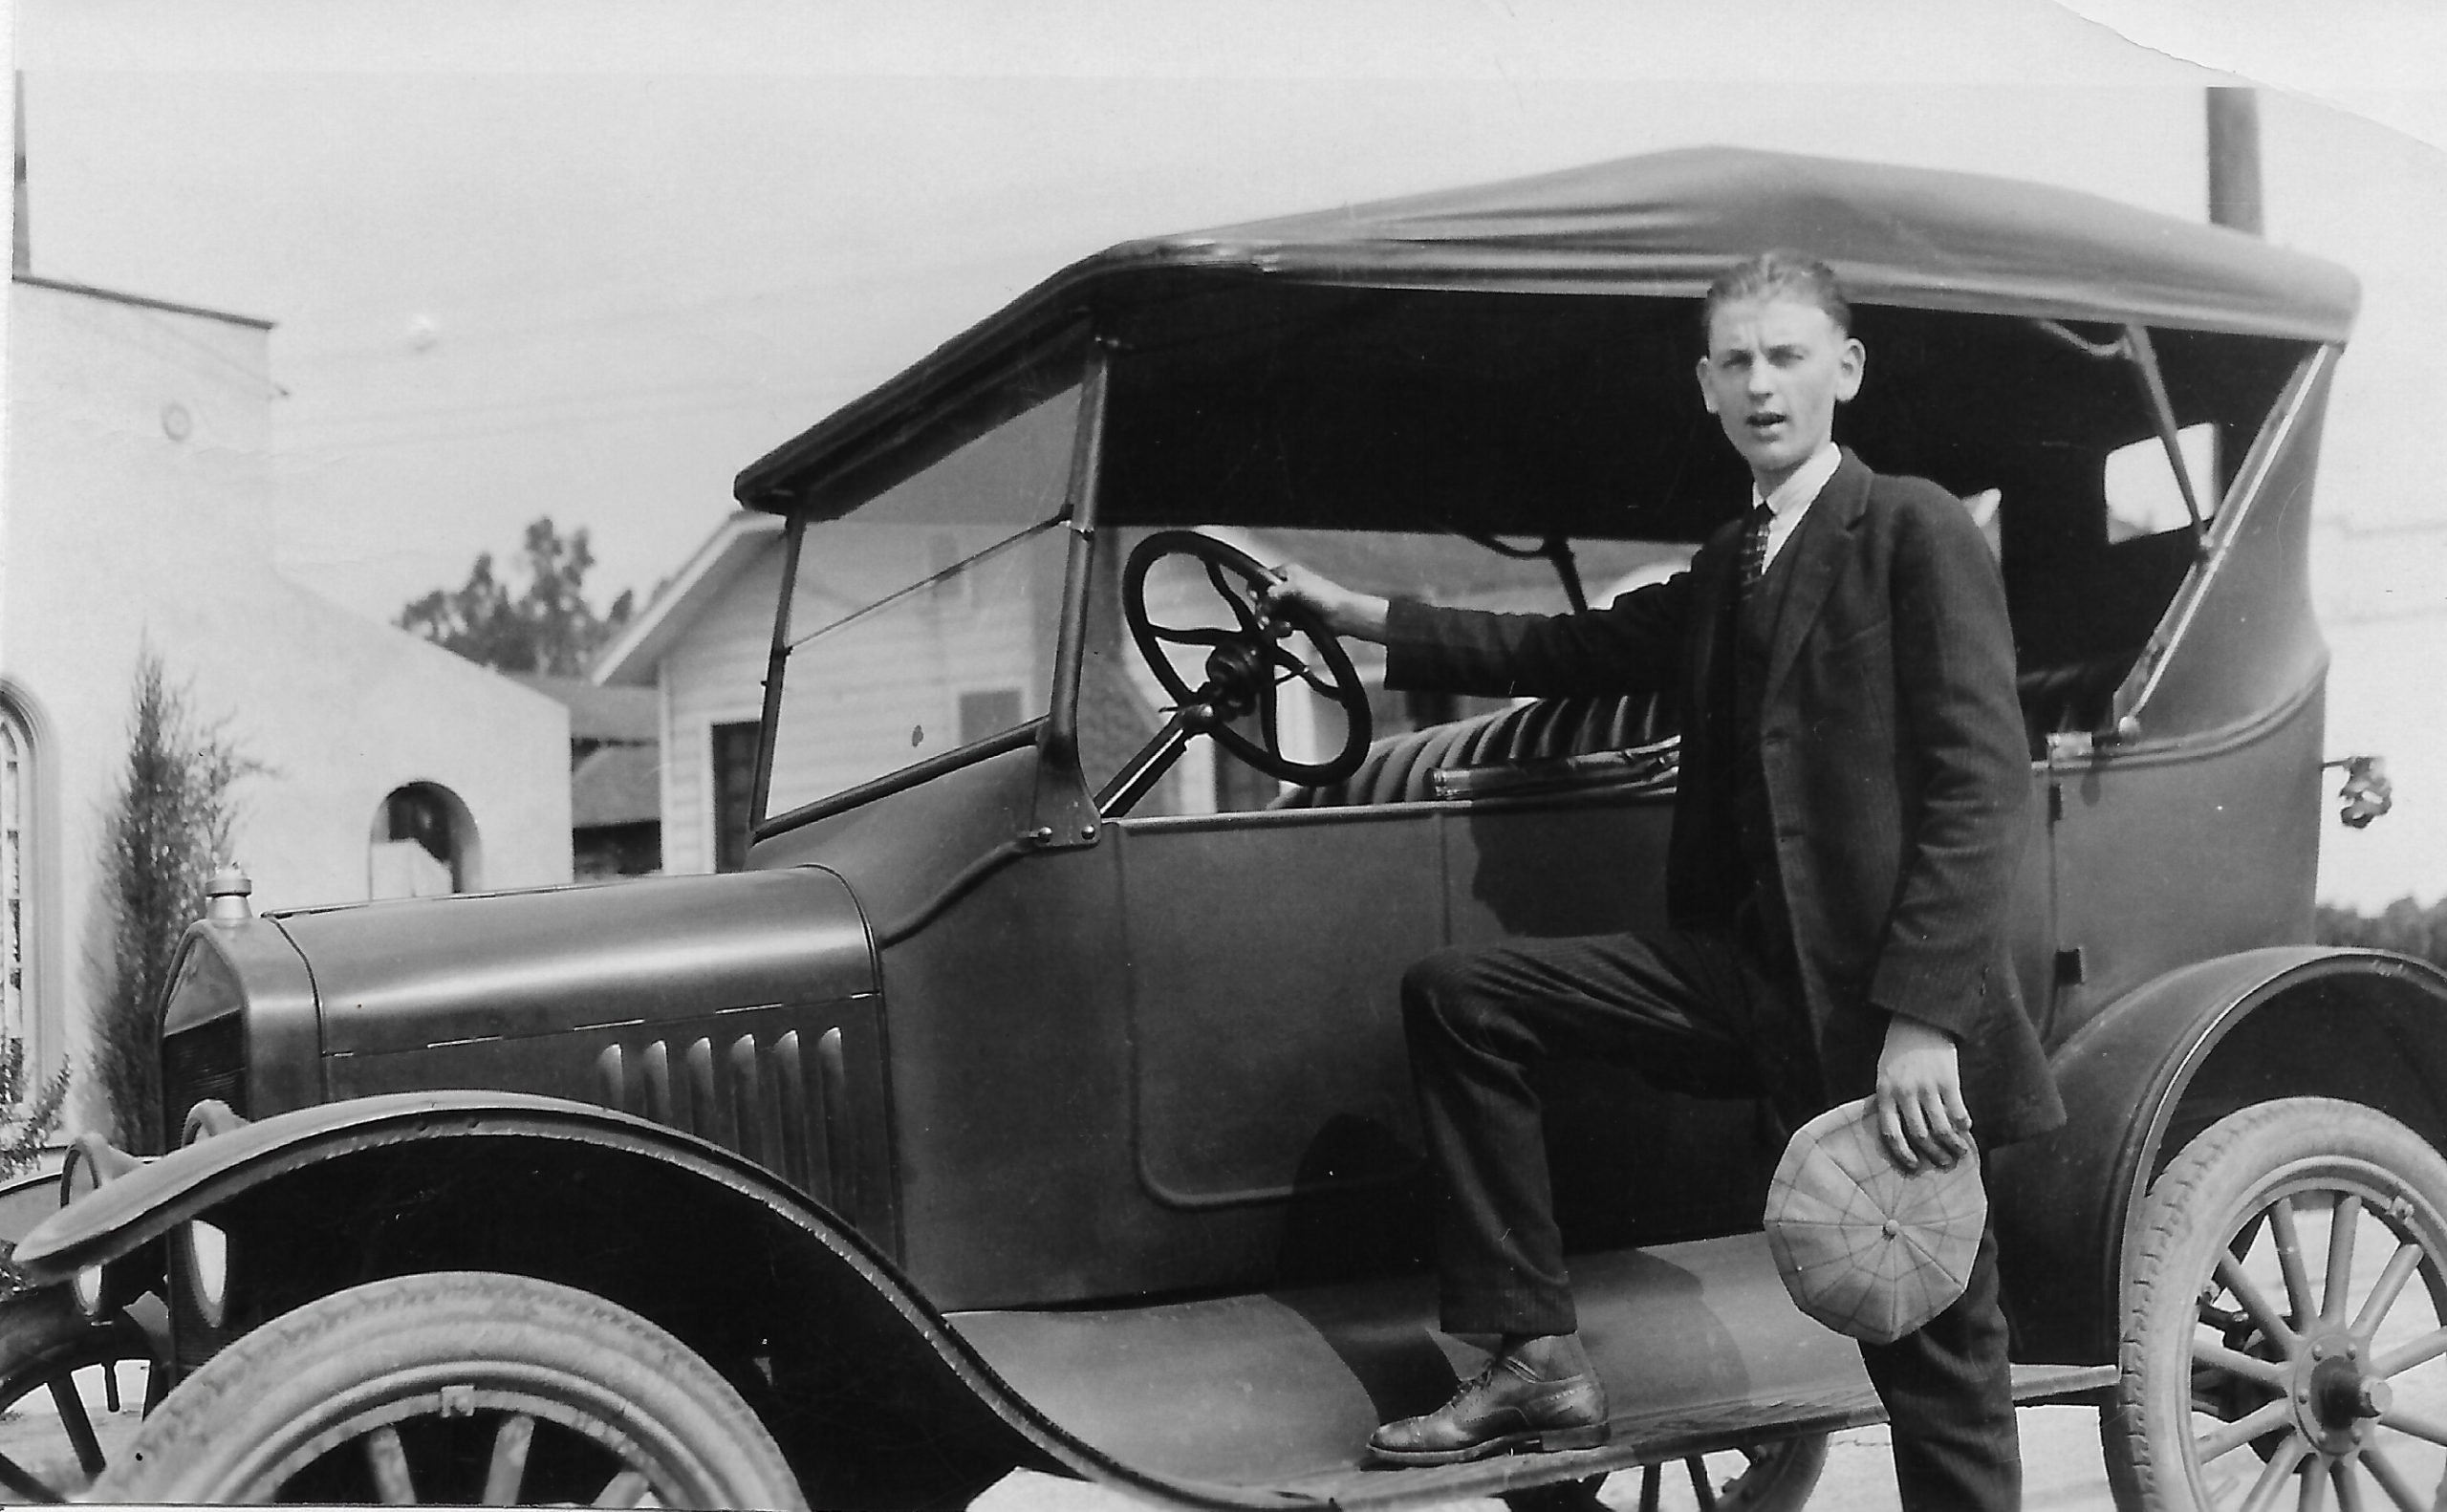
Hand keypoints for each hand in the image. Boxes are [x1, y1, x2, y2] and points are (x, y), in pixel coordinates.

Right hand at [1259, 562, 1389, 641]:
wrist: (1343, 616)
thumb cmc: (1327, 596)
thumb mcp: (1296, 587)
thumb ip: (1274, 592)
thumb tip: (1262, 602)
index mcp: (1286, 573)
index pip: (1260, 579)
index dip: (1255, 590)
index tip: (1257, 599)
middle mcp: (1286, 588)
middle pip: (1262, 601)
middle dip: (1264, 611)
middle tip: (1267, 618)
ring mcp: (1289, 606)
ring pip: (1269, 616)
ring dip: (1273, 623)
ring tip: (1284, 626)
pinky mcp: (1294, 620)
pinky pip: (1278, 627)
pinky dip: (1280, 629)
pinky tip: (1288, 629)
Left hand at [1874, 1016, 1971, 1172]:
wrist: (1919, 1020)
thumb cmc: (1900, 1052)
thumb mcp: (1885, 1075)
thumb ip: (1892, 1102)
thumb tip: (1902, 1135)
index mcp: (1885, 1093)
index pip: (1891, 1133)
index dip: (1902, 1155)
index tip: (1914, 1167)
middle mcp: (1905, 1092)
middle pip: (1919, 1135)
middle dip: (1933, 1154)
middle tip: (1944, 1165)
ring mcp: (1927, 1086)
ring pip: (1941, 1128)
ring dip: (1953, 1146)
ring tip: (1960, 1153)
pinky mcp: (1948, 1079)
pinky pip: (1958, 1111)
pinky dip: (1963, 1125)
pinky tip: (1966, 1129)